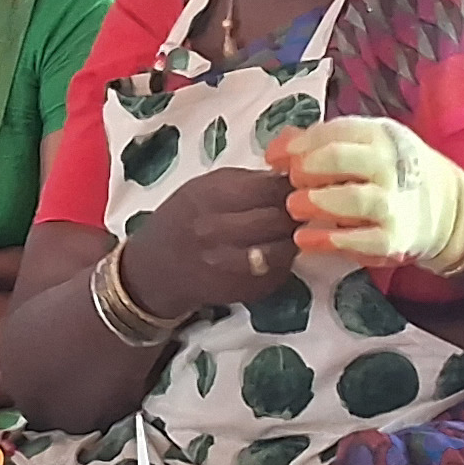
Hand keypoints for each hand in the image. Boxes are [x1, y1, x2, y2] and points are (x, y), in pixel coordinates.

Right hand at [127, 164, 302, 317]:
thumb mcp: (204, 187)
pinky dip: (286, 260)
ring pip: (284, 249)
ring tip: (296, 229)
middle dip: (298, 211)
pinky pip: (278, 273)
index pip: (268, 188)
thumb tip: (289, 174)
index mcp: (210, 198)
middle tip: (306, 206)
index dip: (291, 184)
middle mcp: (218, 232)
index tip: (302, 181)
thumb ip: (245, 181)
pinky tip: (281, 250)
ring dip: (295, 238)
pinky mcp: (243, 290)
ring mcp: (231, 265)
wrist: (156, 269)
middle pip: (280, 219)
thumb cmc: (183, 218)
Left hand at [274, 117, 463, 270]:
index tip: (273, 158)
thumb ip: (320, 144)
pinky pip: (360, 241)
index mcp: (379, 136)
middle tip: (293, 181)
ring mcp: (393, 203)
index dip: (297, 145)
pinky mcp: (394, 240)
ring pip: (352, 199)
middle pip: (339, 159)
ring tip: (295, 207)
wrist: (447, 209)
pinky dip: (329, 240)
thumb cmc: (391, 173)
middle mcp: (388, 166)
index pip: (333, 133)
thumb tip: (276, 148)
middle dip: (306, 168)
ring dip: (316, 202)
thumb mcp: (365, 146)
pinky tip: (306, 239)